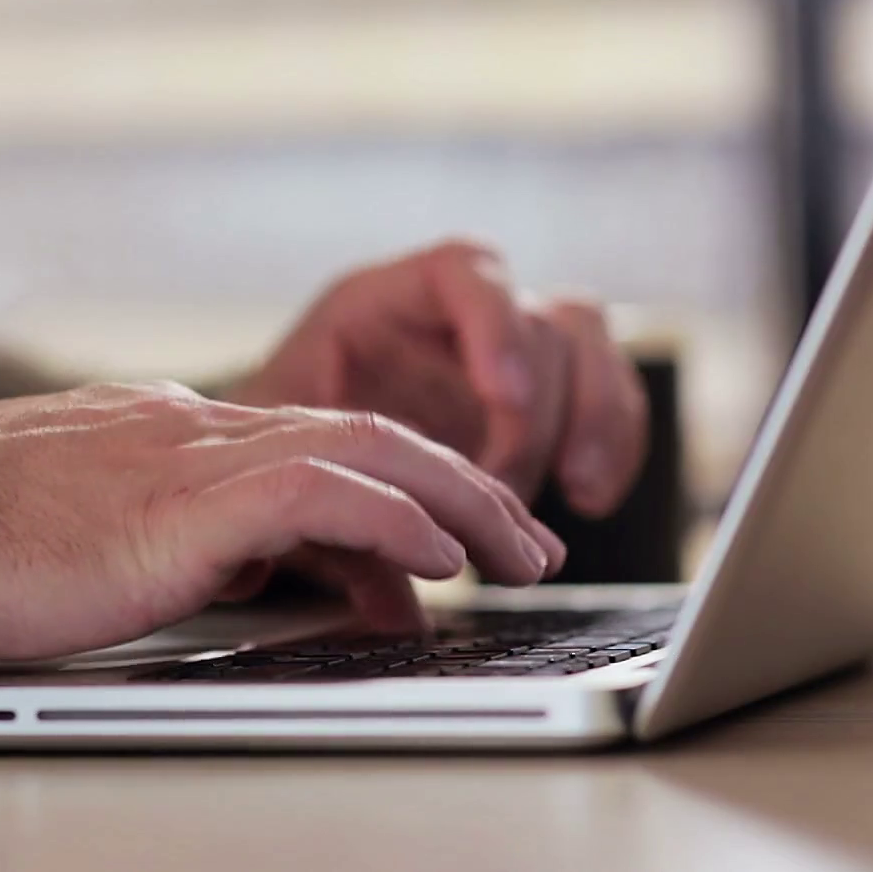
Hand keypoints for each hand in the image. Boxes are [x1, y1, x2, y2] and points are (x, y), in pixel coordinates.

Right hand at [0, 382, 565, 660]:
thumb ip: (188, 545)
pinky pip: (316, 490)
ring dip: (456, 498)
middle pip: (365, 430)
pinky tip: (435, 555)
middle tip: (525, 537)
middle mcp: (195, 425)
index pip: (318, 443)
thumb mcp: (101, 540)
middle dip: (460, 483)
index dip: (400, 490)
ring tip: (518, 548)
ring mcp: (189, 452)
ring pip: (364, 446)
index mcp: (174, 431)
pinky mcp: (178, 498)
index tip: (448, 544)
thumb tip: (264, 580)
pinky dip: (388, 517)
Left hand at [229, 240, 648, 513]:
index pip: (459, 272)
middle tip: (510, 491)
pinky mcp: (533, 402)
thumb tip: (399, 599)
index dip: (495, 324)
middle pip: (538, 320)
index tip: (506, 395)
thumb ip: (337, 520)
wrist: (266, 471)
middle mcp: (448, 317)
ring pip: (584, 347)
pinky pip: (602, 398)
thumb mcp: (281, 477)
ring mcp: (496, 353)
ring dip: (595, 420)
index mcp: (377, 305)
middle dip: (541, 414)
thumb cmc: (260, 463)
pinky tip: (588, 499)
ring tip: (576, 494)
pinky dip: (612, 443)